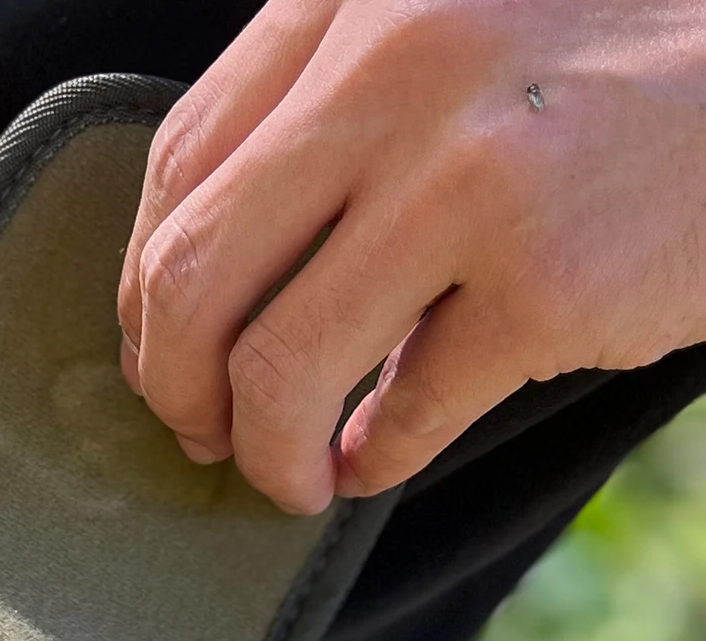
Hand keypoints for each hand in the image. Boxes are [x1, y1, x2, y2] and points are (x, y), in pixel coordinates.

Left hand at [117, 0, 705, 513]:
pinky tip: (369, 461)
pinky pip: (403, 414)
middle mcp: (396, 68)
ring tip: (289, 475)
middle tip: (202, 433)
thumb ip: (332, 111)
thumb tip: (206, 284)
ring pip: (276, 367)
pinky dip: (370, 461)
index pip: (177, 170)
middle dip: (174, 389)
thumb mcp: (450, 25)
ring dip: (264, 452)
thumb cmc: (615, 52)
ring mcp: (470, 174)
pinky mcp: (547, 278)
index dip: (146, 293)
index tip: (164, 352)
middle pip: (193, 279)